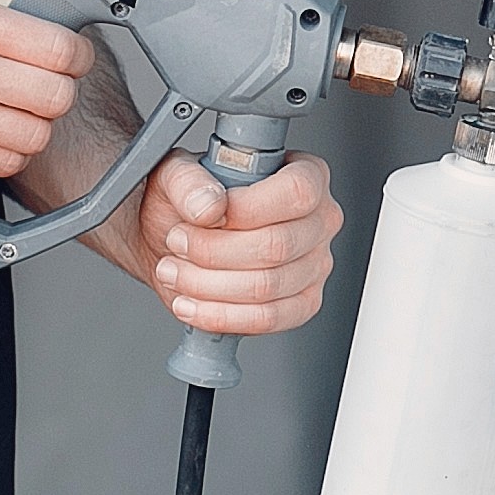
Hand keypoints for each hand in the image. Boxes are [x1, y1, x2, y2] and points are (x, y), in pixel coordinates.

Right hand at [0, 0, 91, 175]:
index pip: (59, 49)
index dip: (77, 55)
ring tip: (24, 110)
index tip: (73, 55)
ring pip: (34, 136)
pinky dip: (9, 152)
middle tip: (50, 82)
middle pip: (55, 97)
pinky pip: (1, 163)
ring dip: (37, 124)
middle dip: (61, 89)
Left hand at [87, 150, 343, 335]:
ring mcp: (316, 265)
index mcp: (307, 176)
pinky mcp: (303, 304)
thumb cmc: (190, 202)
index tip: (204, 217)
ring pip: (266, 287)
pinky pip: (267, 319)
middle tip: (178, 242)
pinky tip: (190, 303)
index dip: (247, 209)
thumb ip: (189, 182)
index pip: (296, 193)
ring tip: (174, 272)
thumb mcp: (176, 175)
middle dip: (213, 251)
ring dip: (207, 285)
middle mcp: (320, 220)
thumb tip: (210, 207)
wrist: (180, 241)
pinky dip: (220, 316)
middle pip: (277, 246)